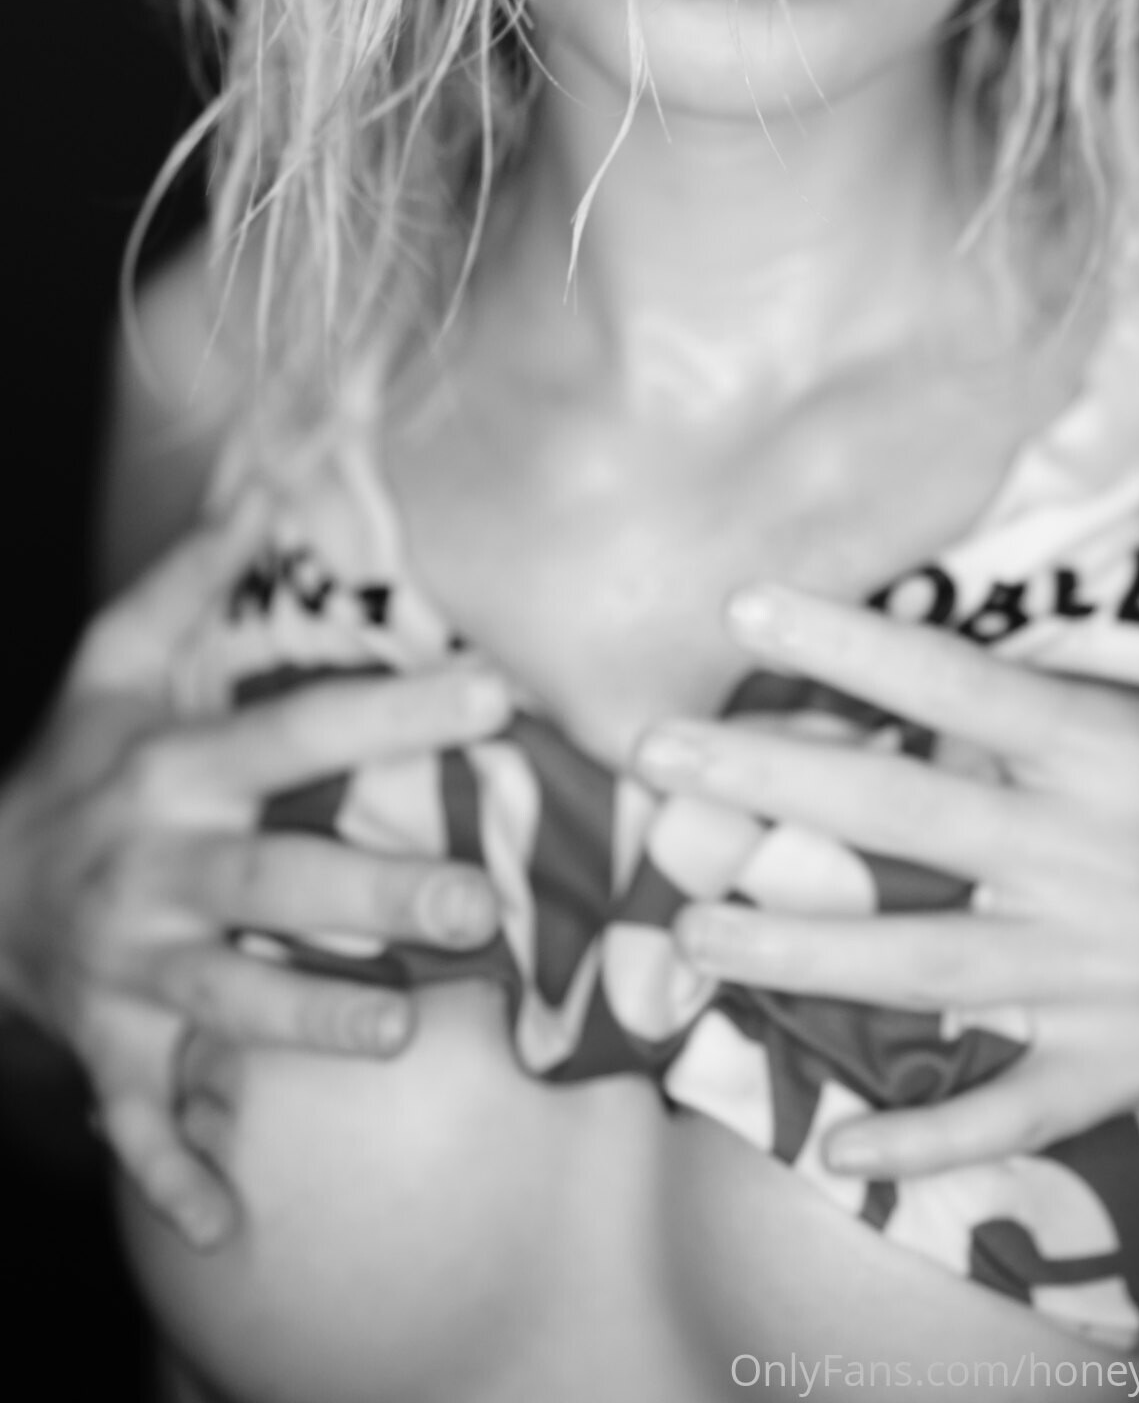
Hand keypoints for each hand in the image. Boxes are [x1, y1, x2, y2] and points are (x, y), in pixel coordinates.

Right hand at [0, 504, 508, 1246]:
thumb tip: (264, 487)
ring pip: (222, 1000)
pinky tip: (228, 1223)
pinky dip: (176, 1175)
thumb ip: (191, 581)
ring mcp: (130, 969)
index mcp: (174, 770)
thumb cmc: (74, 768)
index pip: (297, 731)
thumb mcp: (114, 664)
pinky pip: (139, 1122)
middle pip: (271, 879)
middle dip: (371, 890)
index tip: (494, 692)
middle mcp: (156, 870)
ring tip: (394, 1023)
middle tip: (479, 900)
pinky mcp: (110, 1049)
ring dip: (304, 1015)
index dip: (394, 709)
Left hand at [634, 424, 1138, 1178]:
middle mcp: (1093, 865)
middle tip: (654, 761)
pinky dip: (928, 1137)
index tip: (746, 609)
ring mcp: (1099, 979)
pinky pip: (1009, 1110)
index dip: (849, 647)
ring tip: (686, 936)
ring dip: (799, 957)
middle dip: (770, 787)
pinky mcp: (1119, 1069)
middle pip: (906, 819)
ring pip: (923, 966)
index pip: (961, 689)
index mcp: (1125, 759)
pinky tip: (838, 1152)